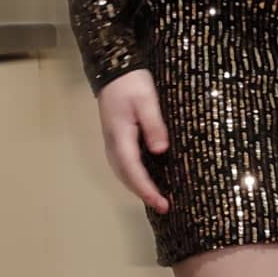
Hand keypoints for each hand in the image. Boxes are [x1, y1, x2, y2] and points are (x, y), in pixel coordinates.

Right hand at [96, 69, 170, 213]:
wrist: (114, 70)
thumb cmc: (132, 83)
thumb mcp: (147, 100)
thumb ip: (154, 125)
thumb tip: (161, 151)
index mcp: (120, 137)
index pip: (134, 170)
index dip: (147, 190)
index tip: (162, 203)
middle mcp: (113, 144)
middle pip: (127, 177)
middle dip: (144, 193)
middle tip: (164, 206)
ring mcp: (112, 143)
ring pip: (124, 173)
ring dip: (139, 187)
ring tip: (158, 198)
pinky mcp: (117, 139)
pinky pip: (125, 164)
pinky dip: (136, 176)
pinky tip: (149, 179)